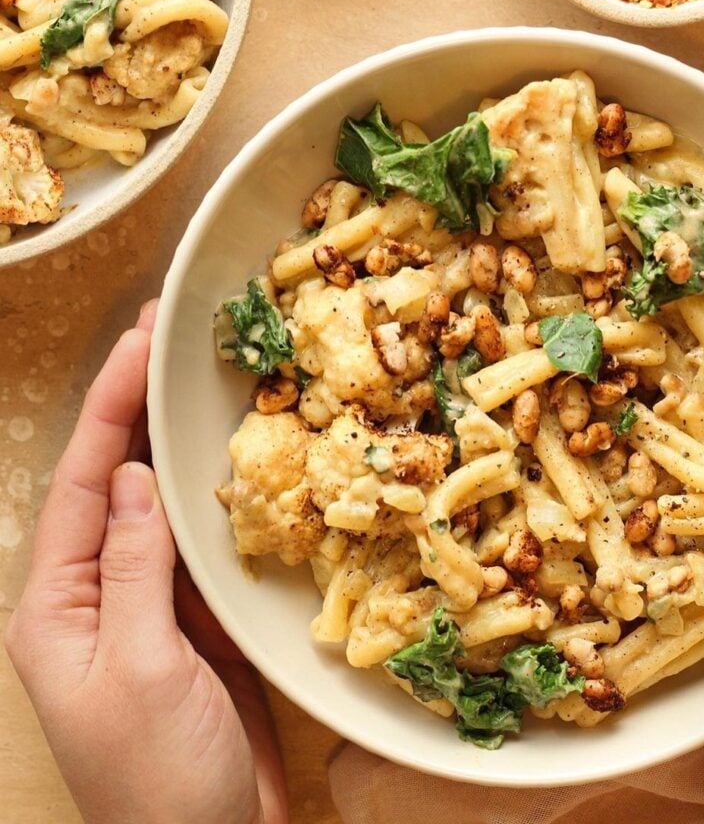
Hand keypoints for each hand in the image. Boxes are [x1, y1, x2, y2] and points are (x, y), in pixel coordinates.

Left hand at [5, 302, 287, 823]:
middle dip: (136, 409)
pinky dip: (215, 495)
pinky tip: (233, 458)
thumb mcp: (139, 669)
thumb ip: (133, 569)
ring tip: (201, 378)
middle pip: (113, 482)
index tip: (141, 345)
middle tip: (167, 335)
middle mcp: (97, 594)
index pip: (78, 486)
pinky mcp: (195, 619)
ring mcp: (149, 604)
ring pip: (159, 504)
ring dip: (178, 442)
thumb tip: (128, 477)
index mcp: (58, 606)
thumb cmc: (159, 781)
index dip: (109, 409)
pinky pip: (200, 541)